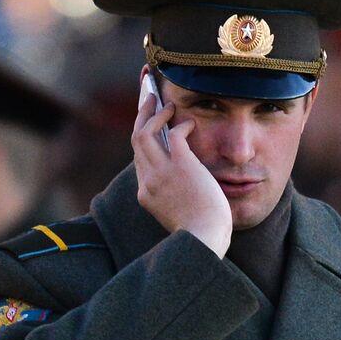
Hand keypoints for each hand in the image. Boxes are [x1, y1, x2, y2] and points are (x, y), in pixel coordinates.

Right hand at [131, 90, 231, 257]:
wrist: (204, 240)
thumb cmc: (200, 232)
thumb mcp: (177, 213)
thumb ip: (174, 196)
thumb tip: (186, 179)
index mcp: (145, 194)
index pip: (139, 160)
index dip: (145, 140)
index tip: (150, 127)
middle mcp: (148, 181)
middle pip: (136, 140)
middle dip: (142, 116)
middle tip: (149, 100)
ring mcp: (161, 173)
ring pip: (145, 133)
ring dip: (155, 114)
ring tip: (166, 103)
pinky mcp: (181, 166)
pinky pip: (174, 135)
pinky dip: (180, 125)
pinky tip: (190, 124)